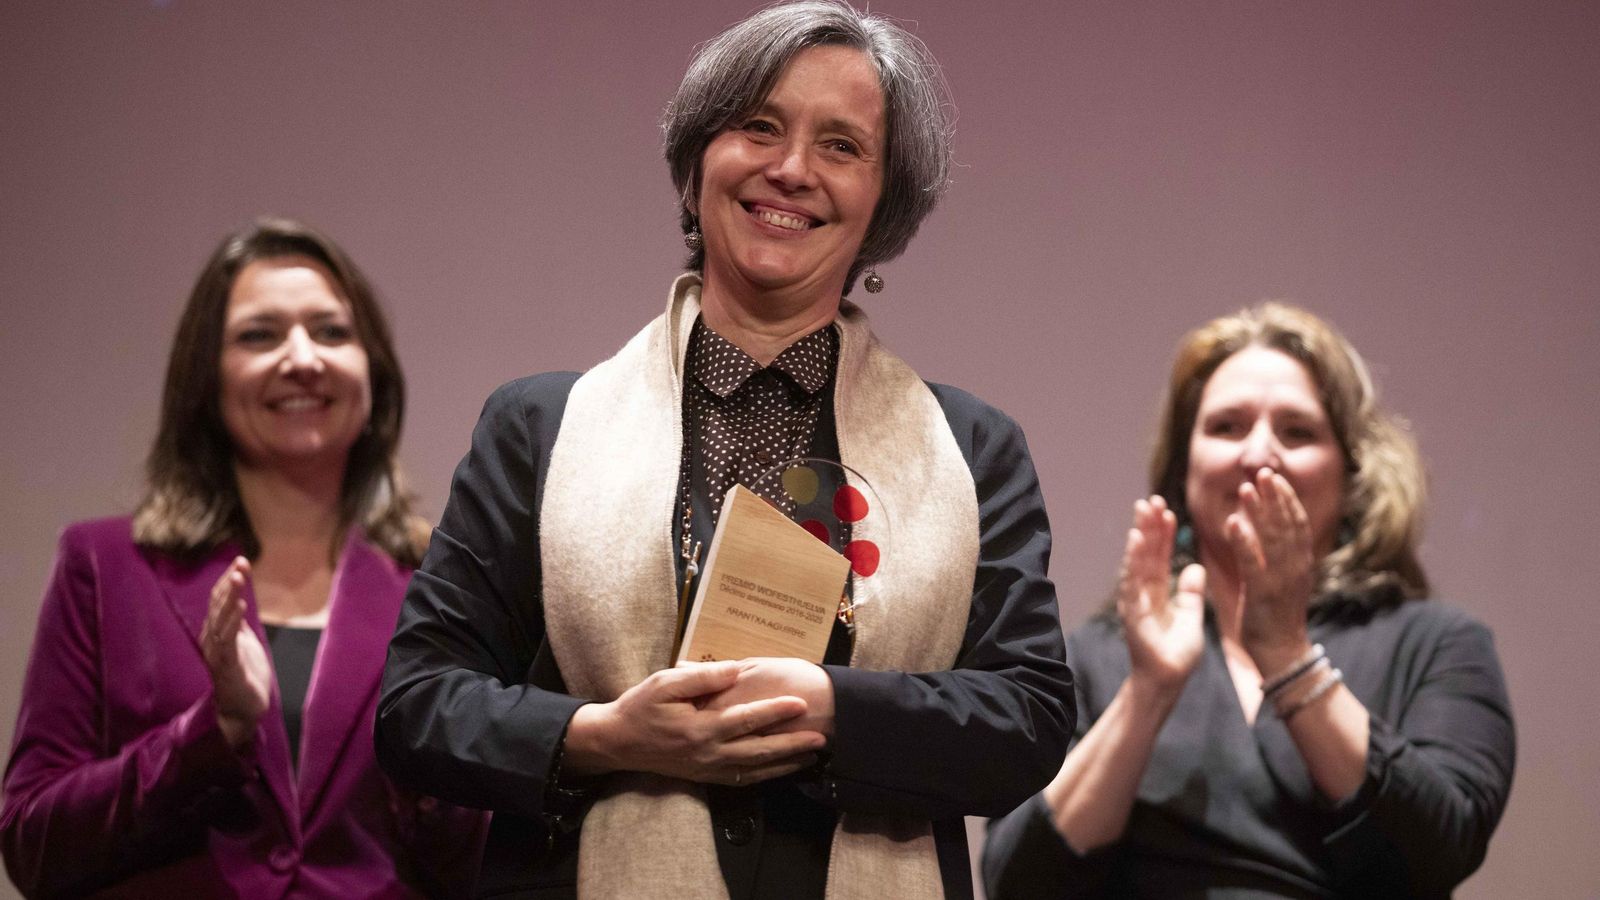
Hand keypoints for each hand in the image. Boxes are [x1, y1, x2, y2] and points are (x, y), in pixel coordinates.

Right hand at [199, 557, 271, 748]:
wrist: (242, 710)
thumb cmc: (244, 675)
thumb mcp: (243, 642)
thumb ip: (237, 623)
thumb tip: (237, 600)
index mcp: (216, 632)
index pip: (219, 600)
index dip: (229, 580)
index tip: (241, 561)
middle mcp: (211, 639)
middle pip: (217, 605)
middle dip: (229, 582)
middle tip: (240, 562)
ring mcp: (216, 653)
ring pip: (220, 620)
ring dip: (230, 597)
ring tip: (239, 578)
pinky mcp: (225, 666)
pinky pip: (227, 640)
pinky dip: (233, 622)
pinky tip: (240, 607)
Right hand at [564, 661, 825, 786]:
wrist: (617, 743)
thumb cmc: (640, 707)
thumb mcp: (666, 683)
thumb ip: (702, 676)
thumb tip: (737, 670)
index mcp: (700, 729)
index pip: (746, 719)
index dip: (775, 711)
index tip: (801, 703)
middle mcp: (708, 754)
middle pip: (759, 752)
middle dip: (793, 745)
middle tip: (822, 737)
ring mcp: (708, 769)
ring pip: (755, 770)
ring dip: (786, 764)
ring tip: (813, 755)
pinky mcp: (705, 777)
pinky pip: (742, 780)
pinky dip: (766, 776)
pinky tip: (782, 769)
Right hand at [1117, 496, 1204, 696]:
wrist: (1167, 682)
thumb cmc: (1176, 655)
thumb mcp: (1191, 616)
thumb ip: (1191, 592)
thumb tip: (1196, 567)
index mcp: (1156, 592)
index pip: (1159, 556)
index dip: (1162, 533)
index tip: (1167, 510)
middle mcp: (1142, 592)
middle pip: (1146, 553)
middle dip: (1149, 525)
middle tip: (1152, 499)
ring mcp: (1135, 601)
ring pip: (1137, 561)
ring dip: (1140, 535)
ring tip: (1143, 510)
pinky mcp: (1132, 612)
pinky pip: (1133, 581)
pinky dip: (1133, 559)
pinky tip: (1136, 539)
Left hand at [1226, 468, 1315, 670]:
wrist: (1280, 652)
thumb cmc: (1276, 614)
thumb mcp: (1282, 577)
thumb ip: (1277, 552)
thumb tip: (1269, 524)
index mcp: (1301, 563)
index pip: (1297, 524)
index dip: (1286, 499)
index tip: (1273, 476)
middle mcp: (1296, 568)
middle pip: (1287, 525)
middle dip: (1275, 497)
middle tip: (1261, 472)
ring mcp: (1281, 581)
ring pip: (1272, 539)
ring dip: (1259, 511)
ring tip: (1245, 488)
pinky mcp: (1262, 594)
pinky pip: (1253, 563)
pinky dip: (1244, 541)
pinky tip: (1233, 522)